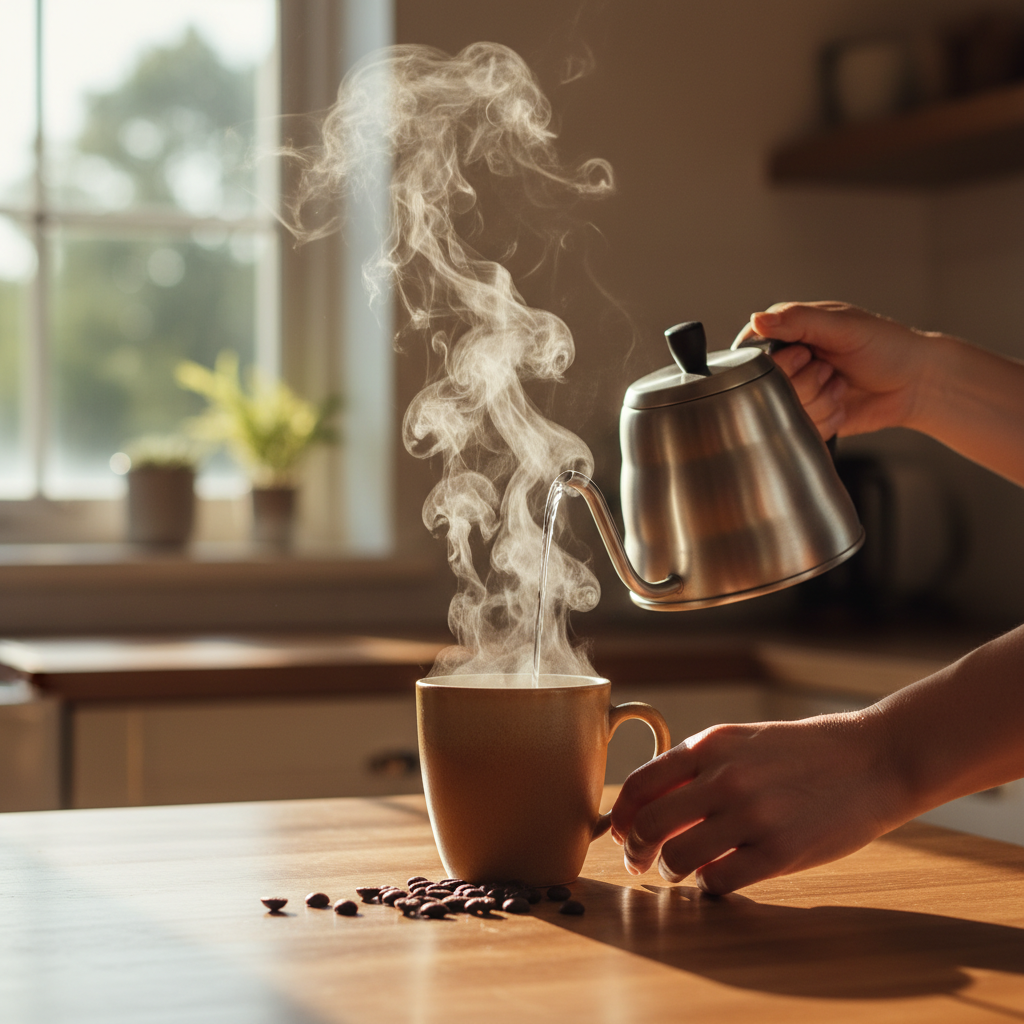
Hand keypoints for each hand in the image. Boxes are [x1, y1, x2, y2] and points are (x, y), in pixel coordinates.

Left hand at [609, 712, 903, 894]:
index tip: (620, 834)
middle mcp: (725, 778)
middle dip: (637, 851)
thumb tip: (653, 808)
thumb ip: (699, 769)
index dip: (622, 816)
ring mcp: (752, 816)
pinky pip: (720, 882)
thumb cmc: (805, 752)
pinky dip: (710, 887)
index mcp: (711, 745)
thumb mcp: (744, 742)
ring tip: (681, 871)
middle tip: (641, 863)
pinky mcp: (780, 853)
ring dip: (672, 872)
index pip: (642, 784)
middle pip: (651, 825)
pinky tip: (718, 880)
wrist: (874, 759)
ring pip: (680, 859)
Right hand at [733, 301, 945, 440]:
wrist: (916, 384)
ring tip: (840, 386)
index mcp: (790, 333)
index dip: (778, 362)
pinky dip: (826, 421)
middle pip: (768, 386)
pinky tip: (842, 405)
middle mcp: (790, 363)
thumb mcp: (842, 326)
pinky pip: (801, 429)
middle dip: (806, 383)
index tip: (805, 357)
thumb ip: (797, 320)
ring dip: (820, 402)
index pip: (755, 352)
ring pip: (784, 411)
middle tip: (830, 369)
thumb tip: (756, 320)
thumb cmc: (887, 346)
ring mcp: (799, 392)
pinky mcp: (810, 418)